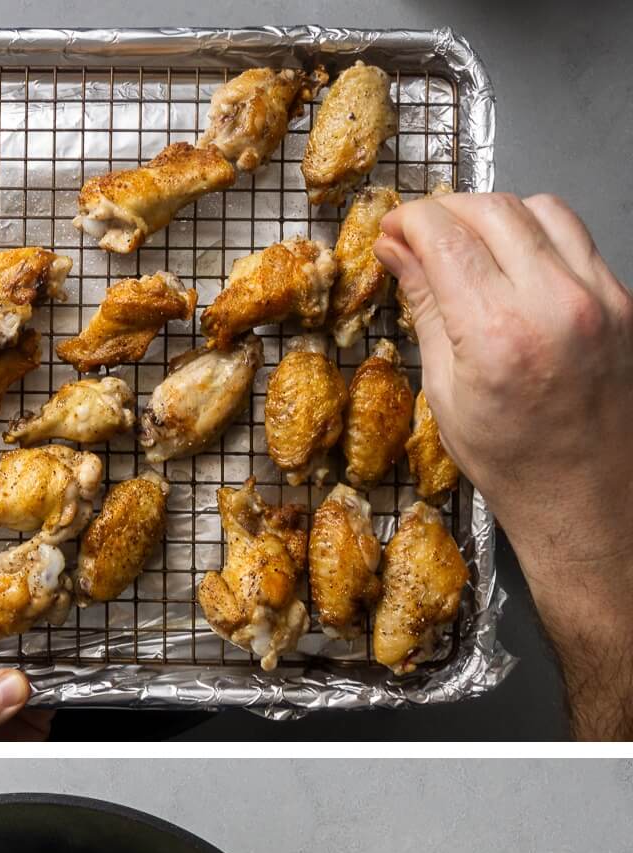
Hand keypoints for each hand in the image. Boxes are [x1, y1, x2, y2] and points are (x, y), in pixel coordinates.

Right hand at [375, 192, 632, 737]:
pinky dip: (537, 233)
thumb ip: (426, 307)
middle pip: (491, 210)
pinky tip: (513, 260)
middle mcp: (553, 304)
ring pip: (538, 208)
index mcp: (497, 334)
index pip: (445, 236)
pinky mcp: (620, 298)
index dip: (410, 219)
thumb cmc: (512, 460)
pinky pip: (575, 235)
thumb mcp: (445, 391)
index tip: (393, 226)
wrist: (583, 494)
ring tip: (468, 242)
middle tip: (421, 232)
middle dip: (447, 210)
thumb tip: (400, 253)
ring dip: (494, 213)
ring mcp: (596, 297)